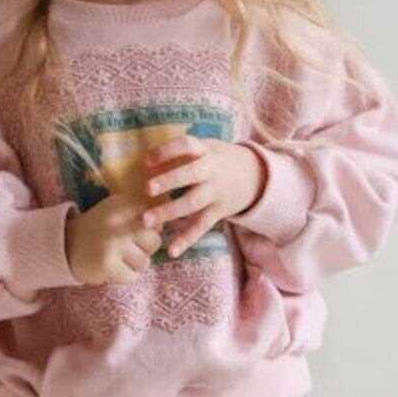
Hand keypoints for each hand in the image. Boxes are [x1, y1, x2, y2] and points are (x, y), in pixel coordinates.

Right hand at [64, 192, 161, 285]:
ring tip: (116, 258)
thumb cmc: (99, 229)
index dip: (149, 230)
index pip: (156, 220)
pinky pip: (132, 277)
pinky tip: (110, 268)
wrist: (64, 245)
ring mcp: (113, 243)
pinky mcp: (107, 264)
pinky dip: (123, 276)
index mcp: (123, 204)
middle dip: (144, 249)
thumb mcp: (117, 210)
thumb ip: (141, 213)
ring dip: (133, 265)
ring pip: (144, 262)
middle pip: (154, 241)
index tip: (135, 232)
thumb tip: (166, 223)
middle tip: (125, 248)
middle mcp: (119, 221)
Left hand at [139, 134, 265, 256]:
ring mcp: (215, 193)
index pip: (187, 145)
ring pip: (193, 202)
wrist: (254, 176)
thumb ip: (179, 154)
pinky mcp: (218, 212)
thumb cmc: (215, 160)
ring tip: (146, 221)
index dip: (167, 151)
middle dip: (169, 181)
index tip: (146, 161)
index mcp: (205, 151)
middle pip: (191, 174)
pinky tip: (171, 251)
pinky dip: (186, 239)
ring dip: (169, 211)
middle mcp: (211, 171)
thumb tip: (143, 163)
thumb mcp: (204, 149)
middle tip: (147, 189)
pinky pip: (201, 226)